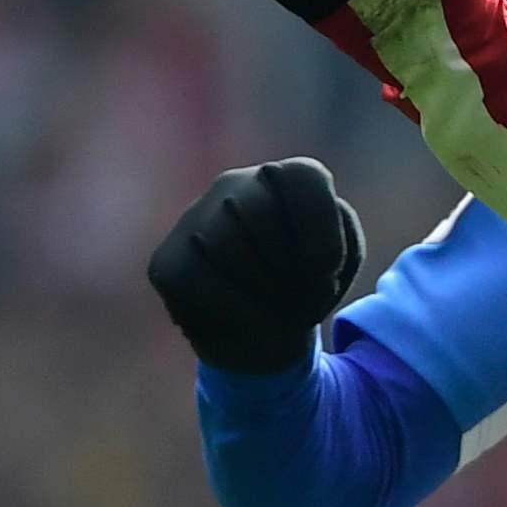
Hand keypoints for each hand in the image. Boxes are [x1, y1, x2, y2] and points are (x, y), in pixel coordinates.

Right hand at [147, 158, 360, 375]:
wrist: (264, 328)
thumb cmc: (307, 285)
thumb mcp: (339, 267)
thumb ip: (336, 252)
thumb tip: (310, 262)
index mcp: (282, 179)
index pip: (303, 179)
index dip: (320, 232)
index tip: (328, 271)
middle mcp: (233, 186)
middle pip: (260, 213)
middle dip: (290, 269)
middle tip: (303, 298)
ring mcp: (194, 219)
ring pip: (225, 246)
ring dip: (263, 293)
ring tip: (277, 309)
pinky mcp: (167, 262)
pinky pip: (199, 283)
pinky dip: (234, 311)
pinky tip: (245, 319)